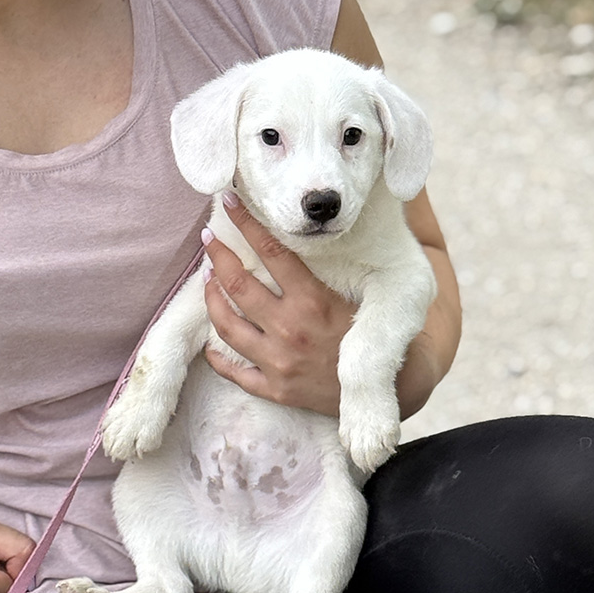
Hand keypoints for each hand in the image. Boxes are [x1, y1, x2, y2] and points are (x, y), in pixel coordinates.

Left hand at [202, 195, 356, 415]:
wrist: (386, 387)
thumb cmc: (373, 334)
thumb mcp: (359, 294)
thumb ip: (328, 269)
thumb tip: (307, 229)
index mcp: (313, 301)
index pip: (271, 252)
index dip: (246, 223)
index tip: (230, 203)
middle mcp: (290, 330)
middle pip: (238, 284)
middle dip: (218, 256)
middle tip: (209, 240)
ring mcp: (278, 363)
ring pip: (226, 325)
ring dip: (212, 298)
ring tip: (207, 280)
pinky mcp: (275, 389)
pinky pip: (234, 372)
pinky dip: (217, 356)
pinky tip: (210, 342)